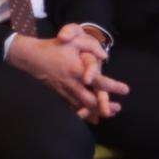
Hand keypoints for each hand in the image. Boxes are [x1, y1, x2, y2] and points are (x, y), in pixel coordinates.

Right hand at [8, 26, 127, 117]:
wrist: (32, 56)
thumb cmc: (55, 46)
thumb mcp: (74, 40)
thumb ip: (92, 47)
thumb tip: (105, 57)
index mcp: (77, 69)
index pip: (99, 81)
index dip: (113, 87)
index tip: (126, 90)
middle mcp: (72, 83)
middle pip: (91, 100)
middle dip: (106, 106)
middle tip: (118, 108)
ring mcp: (64, 90)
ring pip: (82, 106)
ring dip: (96, 112)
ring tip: (109, 114)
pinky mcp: (59, 93)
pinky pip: (72, 107)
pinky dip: (83, 114)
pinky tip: (92, 118)